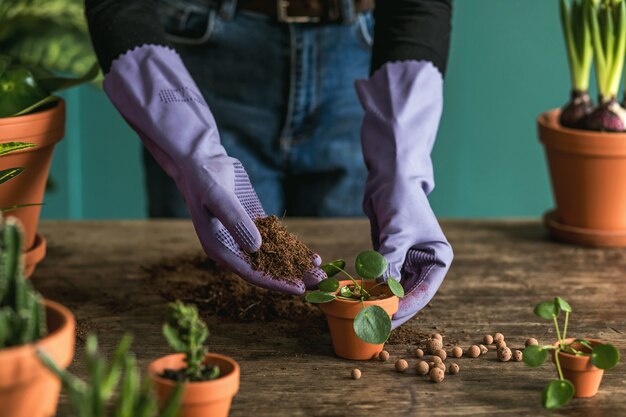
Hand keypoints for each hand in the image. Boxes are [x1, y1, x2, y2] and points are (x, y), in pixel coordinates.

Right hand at [103, 45, 323, 293]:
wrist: (203, 161)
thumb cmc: (204, 179)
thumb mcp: (219, 198)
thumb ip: (237, 223)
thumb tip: (256, 248)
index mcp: (220, 248)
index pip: (251, 272)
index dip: (276, 282)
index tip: (298, 289)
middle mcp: (234, 247)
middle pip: (267, 268)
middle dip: (293, 276)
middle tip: (319, 281)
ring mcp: (246, 236)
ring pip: (275, 257)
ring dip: (296, 265)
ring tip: (320, 272)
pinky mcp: (255, 224)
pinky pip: (277, 241)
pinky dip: (293, 249)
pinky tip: (312, 255)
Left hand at [356, 61, 453, 327]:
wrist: (388, 175)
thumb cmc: (400, 199)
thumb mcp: (397, 231)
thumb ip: (390, 259)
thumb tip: (382, 288)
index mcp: (437, 259)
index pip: (423, 292)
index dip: (405, 308)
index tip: (387, 320)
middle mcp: (423, 263)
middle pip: (407, 294)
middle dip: (390, 308)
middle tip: (371, 324)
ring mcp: (405, 260)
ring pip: (392, 288)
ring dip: (378, 299)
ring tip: (362, 316)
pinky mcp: (388, 255)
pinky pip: (379, 276)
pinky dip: (370, 286)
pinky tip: (357, 297)